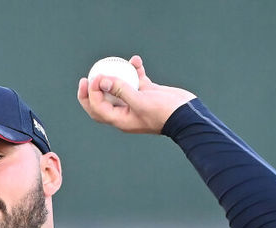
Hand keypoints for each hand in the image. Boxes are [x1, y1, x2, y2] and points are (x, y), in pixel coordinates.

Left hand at [77, 55, 196, 133]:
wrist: (188, 114)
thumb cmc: (164, 112)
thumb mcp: (141, 101)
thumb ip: (121, 90)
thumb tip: (101, 80)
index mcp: (121, 119)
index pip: (98, 108)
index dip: (91, 94)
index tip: (95, 78)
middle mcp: (126, 112)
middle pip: (102, 102)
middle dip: (92, 91)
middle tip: (87, 78)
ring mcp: (136, 102)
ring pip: (119, 88)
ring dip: (115, 76)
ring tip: (111, 63)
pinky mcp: (147, 93)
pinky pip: (136, 80)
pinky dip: (135, 70)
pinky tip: (136, 60)